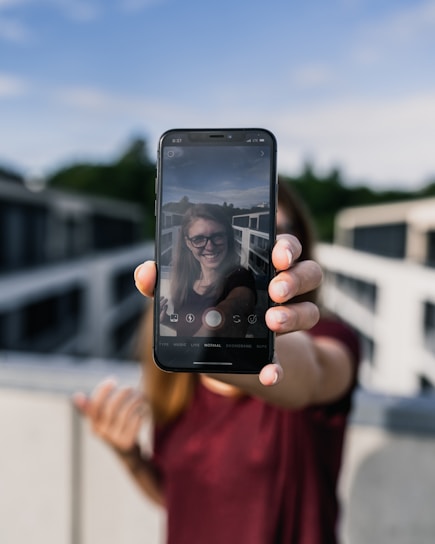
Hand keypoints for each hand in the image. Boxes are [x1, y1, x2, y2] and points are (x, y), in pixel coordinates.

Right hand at [73, 378, 146, 453]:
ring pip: (126, 412)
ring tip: (140, 397)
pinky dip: (141, 412)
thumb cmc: (115, 430)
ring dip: (135, 401)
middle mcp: (101, 433)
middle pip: (111, 407)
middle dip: (122, 393)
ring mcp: (114, 439)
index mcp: (94, 426)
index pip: (94, 406)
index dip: (102, 391)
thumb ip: (91, 408)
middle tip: (131, 388)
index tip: (112, 380)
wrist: (128, 454)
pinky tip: (144, 410)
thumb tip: (76, 396)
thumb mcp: (102, 421)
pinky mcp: (127, 442)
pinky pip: (136, 420)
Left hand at [134, 234, 322, 386]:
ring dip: (295, 315)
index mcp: (260, 270)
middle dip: (294, 278)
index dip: (288, 246)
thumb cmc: (206, 316)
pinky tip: (268, 374)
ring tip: (271, 322)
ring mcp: (285, 321)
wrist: (225, 357)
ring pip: (312, 311)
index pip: (286, 248)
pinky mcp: (278, 355)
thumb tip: (146, 272)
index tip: (278, 253)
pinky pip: (287, 361)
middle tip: (275, 289)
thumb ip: (163, 285)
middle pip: (309, 273)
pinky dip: (278, 368)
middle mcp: (280, 292)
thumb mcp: (185, 299)